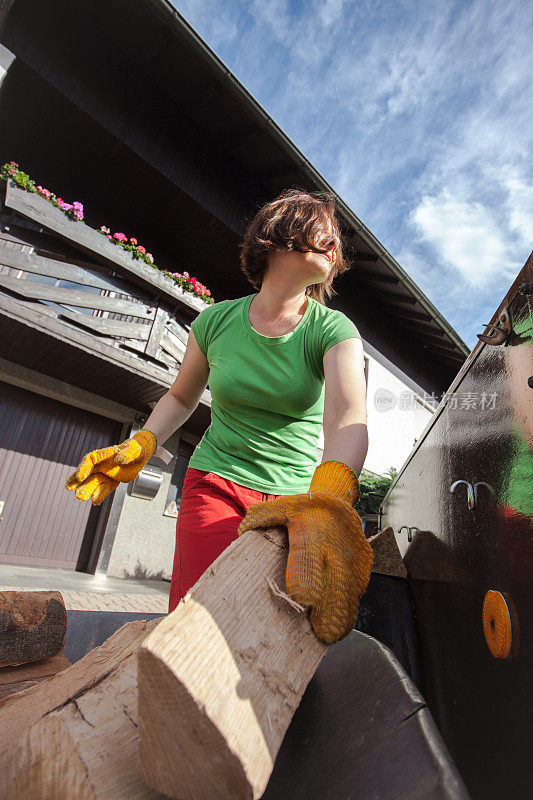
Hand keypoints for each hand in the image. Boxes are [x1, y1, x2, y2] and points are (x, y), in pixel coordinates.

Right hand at [65, 429, 156, 504]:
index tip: (79, 477)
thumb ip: (126, 453)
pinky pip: (104, 489)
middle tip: (69, 489)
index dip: (83, 468)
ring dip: (87, 490)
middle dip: (78, 481)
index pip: (90, 460)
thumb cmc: (135, 449)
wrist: (140, 454)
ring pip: (93, 483)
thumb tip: (119, 459)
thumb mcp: (134, 449)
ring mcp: (105, 474)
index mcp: (104, 454)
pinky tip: (95, 501)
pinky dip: (100, 495)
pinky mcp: (111, 482)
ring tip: (80, 498)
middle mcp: (102, 465)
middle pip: (87, 473)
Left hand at [237, 461, 372, 643]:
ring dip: (341, 617)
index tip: (304, 598)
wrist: (339, 502)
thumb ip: (261, 518)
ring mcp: (352, 559)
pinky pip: (357, 593)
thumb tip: (242, 533)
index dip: (307, 576)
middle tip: (323, 633)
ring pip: (350, 592)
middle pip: (336, 582)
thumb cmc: (302, 510)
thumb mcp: (280, 507)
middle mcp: (335, 547)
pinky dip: (348, 610)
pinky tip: (337, 625)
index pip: (308, 554)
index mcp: (311, 531)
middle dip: (331, 609)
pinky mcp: (363, 568)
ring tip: (330, 636)